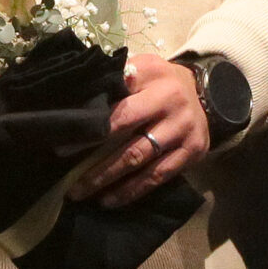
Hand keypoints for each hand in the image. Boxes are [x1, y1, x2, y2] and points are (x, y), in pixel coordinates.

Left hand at [71, 53, 209, 208]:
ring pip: (140, 160)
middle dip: (96, 163)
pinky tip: (111, 200)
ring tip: (83, 193)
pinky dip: (133, 191)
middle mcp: (171, 105)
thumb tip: (77, 106)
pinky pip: (158, 176)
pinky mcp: (193, 152)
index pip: (117, 111)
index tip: (63, 148)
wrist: (204, 92)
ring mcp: (183, 130)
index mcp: (153, 78)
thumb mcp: (140, 68)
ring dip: (109, 181)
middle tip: (70, 181)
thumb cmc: (159, 82)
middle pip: (127, 138)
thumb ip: (114, 82)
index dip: (90, 131)